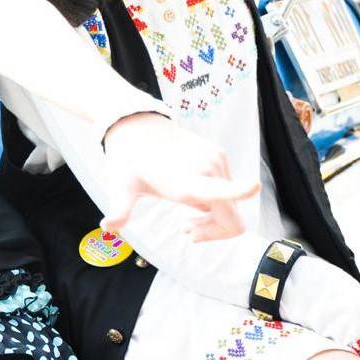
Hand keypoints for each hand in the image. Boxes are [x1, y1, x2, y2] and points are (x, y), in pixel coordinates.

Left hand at [102, 112, 259, 240]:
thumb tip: (106, 226)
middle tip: (186, 232)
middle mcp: (207, 170)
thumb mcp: (121, 187)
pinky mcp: (219, 156)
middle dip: (213, 233)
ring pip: (231, 207)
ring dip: (211, 219)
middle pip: (232, 219)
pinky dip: (214, 203)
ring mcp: (216, 161)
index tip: (252, 186)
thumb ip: (119, 209)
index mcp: (185, 181)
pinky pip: (228, 191)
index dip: (238, 191)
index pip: (218, 189)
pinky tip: (191, 200)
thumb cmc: (128, 160)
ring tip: (185, 221)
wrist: (137, 125)